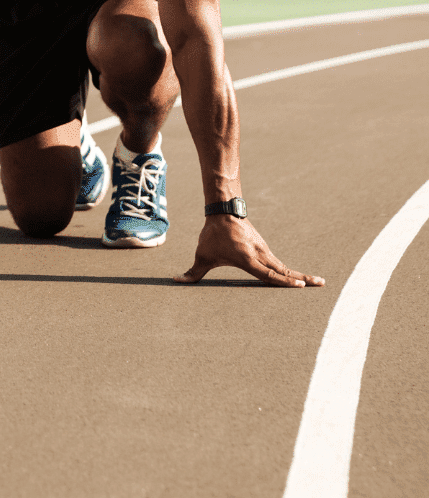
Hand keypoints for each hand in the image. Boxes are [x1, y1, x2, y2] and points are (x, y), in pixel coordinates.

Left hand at [174, 216, 324, 286]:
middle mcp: (260, 255)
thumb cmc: (212, 236)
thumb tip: (175, 281)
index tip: (300, 285)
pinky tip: (299, 277)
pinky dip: (290, 271)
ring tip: (317, 283)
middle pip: (284, 270)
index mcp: (247, 259)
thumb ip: (192, 272)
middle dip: (302, 278)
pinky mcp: (264, 248)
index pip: (268, 273)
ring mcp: (264, 250)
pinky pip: (279, 263)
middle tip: (321, 284)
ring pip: (284, 266)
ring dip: (300, 275)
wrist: (224, 211)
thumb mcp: (202, 255)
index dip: (283, 281)